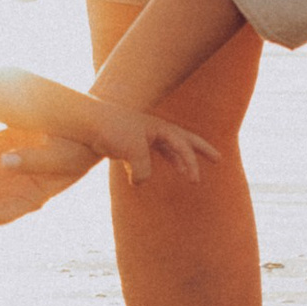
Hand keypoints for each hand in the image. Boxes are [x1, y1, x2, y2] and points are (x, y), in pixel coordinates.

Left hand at [76, 92, 217, 184]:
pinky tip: (144, 178)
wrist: (86, 122)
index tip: (195, 180)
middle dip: (202, 150)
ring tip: (189, 175)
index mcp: (160, 128)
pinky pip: (147, 156)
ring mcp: (142, 136)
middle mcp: (154, 129)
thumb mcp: (133, 151)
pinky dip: (151, 166)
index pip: (183, 146)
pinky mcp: (128, 144)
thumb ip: (143, 170)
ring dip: (179, 161)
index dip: (191, 163)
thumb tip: (140, 182)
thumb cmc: (112, 130)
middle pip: (184, 140)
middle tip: (219, 159)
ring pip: (167, 149)